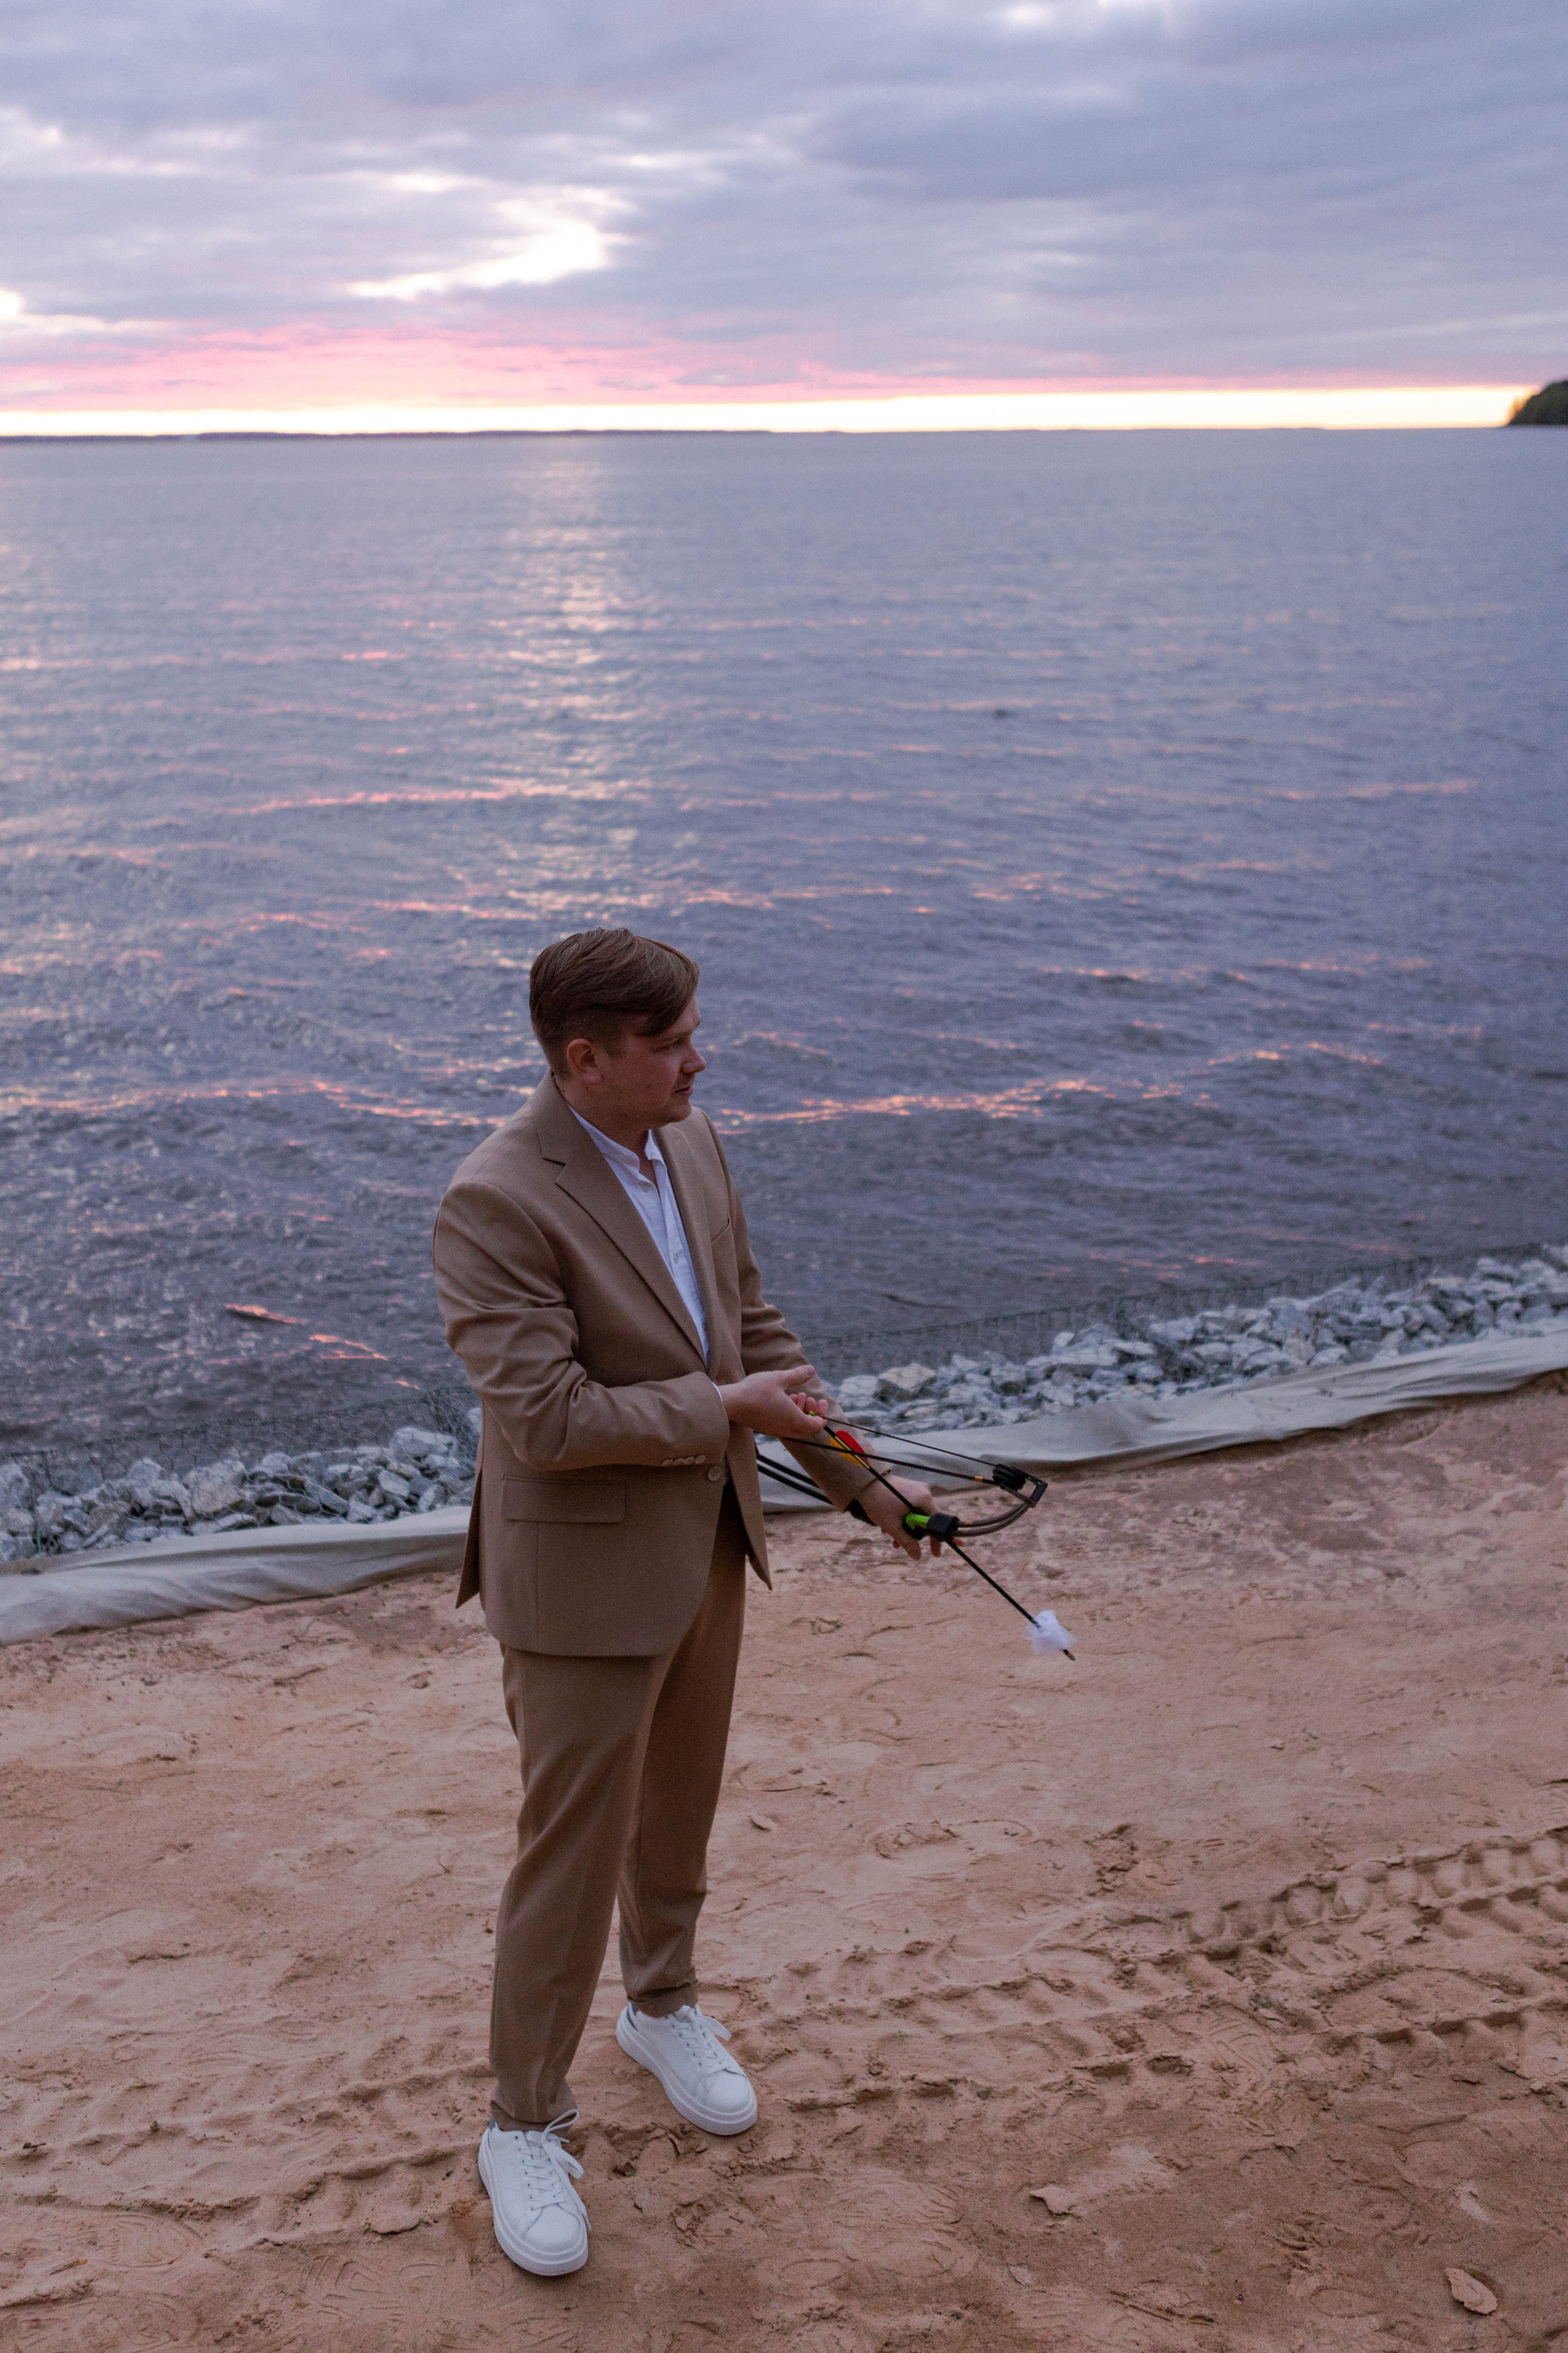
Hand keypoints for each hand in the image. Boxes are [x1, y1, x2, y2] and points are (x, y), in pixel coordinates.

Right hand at [717, 1364, 835, 1441]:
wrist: (731, 1403)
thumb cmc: (756, 1391)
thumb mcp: (779, 1378)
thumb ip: (797, 1375)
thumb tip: (811, 1370)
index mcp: (794, 1420)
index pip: (817, 1426)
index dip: (823, 1414)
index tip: (820, 1400)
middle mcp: (786, 1429)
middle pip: (807, 1428)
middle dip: (811, 1412)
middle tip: (807, 1397)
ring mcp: (775, 1431)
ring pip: (795, 1426)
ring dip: (799, 1411)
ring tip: (795, 1394)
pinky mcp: (766, 1428)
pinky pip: (784, 1425)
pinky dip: (789, 1414)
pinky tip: (782, 1399)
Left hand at [855, 1474, 938, 1560]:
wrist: (864, 1482)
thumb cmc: (878, 1503)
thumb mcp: (893, 1526)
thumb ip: (907, 1542)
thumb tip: (918, 1557)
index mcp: (925, 1499)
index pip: (937, 1522)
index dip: (936, 1539)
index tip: (934, 1554)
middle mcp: (925, 1491)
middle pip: (926, 1519)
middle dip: (913, 1534)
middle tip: (900, 1545)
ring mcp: (917, 1488)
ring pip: (917, 1514)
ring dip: (905, 1527)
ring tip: (891, 1537)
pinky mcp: (909, 1487)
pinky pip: (912, 1506)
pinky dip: (903, 1517)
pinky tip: (889, 1524)